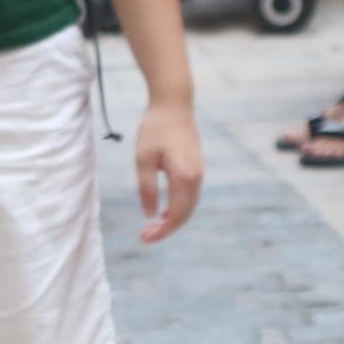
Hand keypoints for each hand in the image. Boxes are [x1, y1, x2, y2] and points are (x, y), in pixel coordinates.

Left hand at [131, 95, 203, 246]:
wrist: (174, 104)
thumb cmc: (155, 129)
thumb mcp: (144, 159)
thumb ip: (147, 188)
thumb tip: (150, 215)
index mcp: (184, 177)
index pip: (176, 215)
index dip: (162, 231)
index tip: (145, 238)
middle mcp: (197, 178)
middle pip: (185, 214)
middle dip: (167, 229)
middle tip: (145, 236)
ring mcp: (199, 173)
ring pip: (189, 206)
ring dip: (172, 219)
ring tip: (152, 226)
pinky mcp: (196, 168)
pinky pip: (189, 196)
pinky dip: (178, 208)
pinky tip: (163, 210)